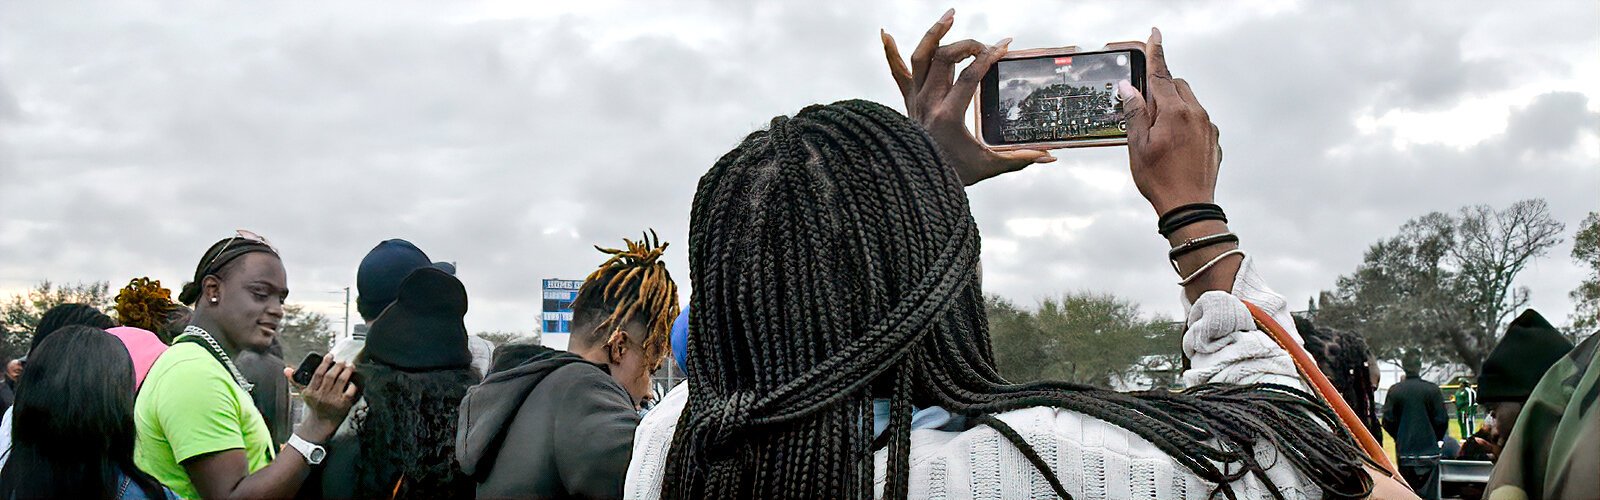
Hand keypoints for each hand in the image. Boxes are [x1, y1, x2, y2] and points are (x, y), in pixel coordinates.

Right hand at [284, 354, 357, 441]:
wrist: (320, 425)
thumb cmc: (313, 407)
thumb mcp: (304, 394)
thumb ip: (296, 381)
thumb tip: (287, 369)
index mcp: (311, 392)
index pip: (318, 374)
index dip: (324, 363)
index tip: (330, 356)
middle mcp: (322, 395)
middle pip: (331, 376)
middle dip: (338, 366)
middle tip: (343, 361)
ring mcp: (333, 400)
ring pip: (341, 381)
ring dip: (347, 371)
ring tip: (350, 366)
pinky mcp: (343, 404)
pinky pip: (350, 391)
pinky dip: (352, 384)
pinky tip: (353, 381)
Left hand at [881, 9, 1055, 185]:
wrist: (919, 183)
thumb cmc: (954, 175)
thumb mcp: (989, 167)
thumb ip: (1019, 158)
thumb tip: (1050, 157)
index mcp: (948, 115)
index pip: (970, 76)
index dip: (989, 57)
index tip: (1004, 47)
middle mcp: (928, 103)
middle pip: (945, 58)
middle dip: (968, 45)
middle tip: (987, 46)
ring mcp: (915, 100)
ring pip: (920, 57)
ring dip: (935, 34)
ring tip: (951, 16)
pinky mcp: (908, 101)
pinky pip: (898, 73)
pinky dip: (891, 53)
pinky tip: (885, 34)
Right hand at [1119, 28, 1221, 215]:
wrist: (1189, 207)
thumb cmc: (1160, 179)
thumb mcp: (1137, 145)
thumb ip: (1135, 112)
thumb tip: (1129, 88)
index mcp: (1174, 112)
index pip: (1162, 74)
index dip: (1156, 52)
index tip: (1155, 34)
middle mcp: (1196, 114)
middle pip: (1176, 86)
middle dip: (1161, 88)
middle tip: (1145, 109)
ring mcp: (1208, 126)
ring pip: (1189, 102)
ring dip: (1173, 106)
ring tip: (1159, 133)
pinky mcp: (1214, 139)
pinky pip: (1198, 119)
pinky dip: (1184, 122)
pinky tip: (1174, 145)